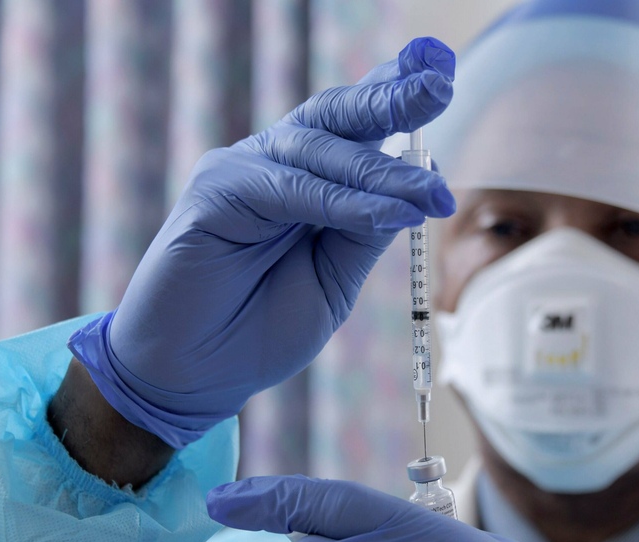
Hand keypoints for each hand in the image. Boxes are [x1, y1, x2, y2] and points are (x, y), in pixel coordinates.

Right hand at [67, 38, 455, 447]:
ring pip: (322, 150)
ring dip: (384, 170)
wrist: (196, 375)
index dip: (395, 94)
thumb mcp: (335, 279)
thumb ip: (366, 231)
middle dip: (394, 98)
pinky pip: (293, 189)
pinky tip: (391, 213)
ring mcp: (242, 172)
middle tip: (441, 80)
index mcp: (307, 178)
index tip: (442, 69)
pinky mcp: (216, 192)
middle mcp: (276, 163)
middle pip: (339, 116)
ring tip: (434, 193)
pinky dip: (347, 202)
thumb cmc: (261, 326)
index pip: (355, 126)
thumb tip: (422, 181)